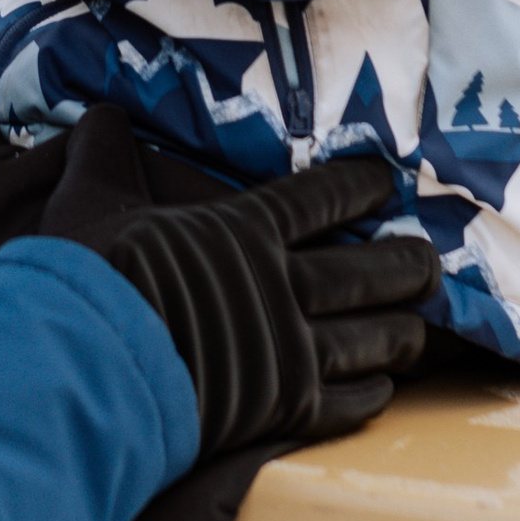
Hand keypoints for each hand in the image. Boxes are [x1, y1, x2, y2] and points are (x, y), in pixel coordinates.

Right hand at [42, 110, 434, 453]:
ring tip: (419, 328)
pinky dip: (373, 392)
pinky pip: (350, 400)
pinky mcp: (286, 406)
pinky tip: (383, 387)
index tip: (385, 181)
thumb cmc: (92, 280)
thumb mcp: (89, 201)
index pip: (321, 198)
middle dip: (409, 265)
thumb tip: (99, 114)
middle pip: (370, 272)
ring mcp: (292, 349)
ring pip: (375, 337)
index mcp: (245, 230)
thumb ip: (103, 156)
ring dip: (403, 331)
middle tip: (430, 261)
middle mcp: (283, 285)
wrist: (96, 365)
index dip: (360, 187)